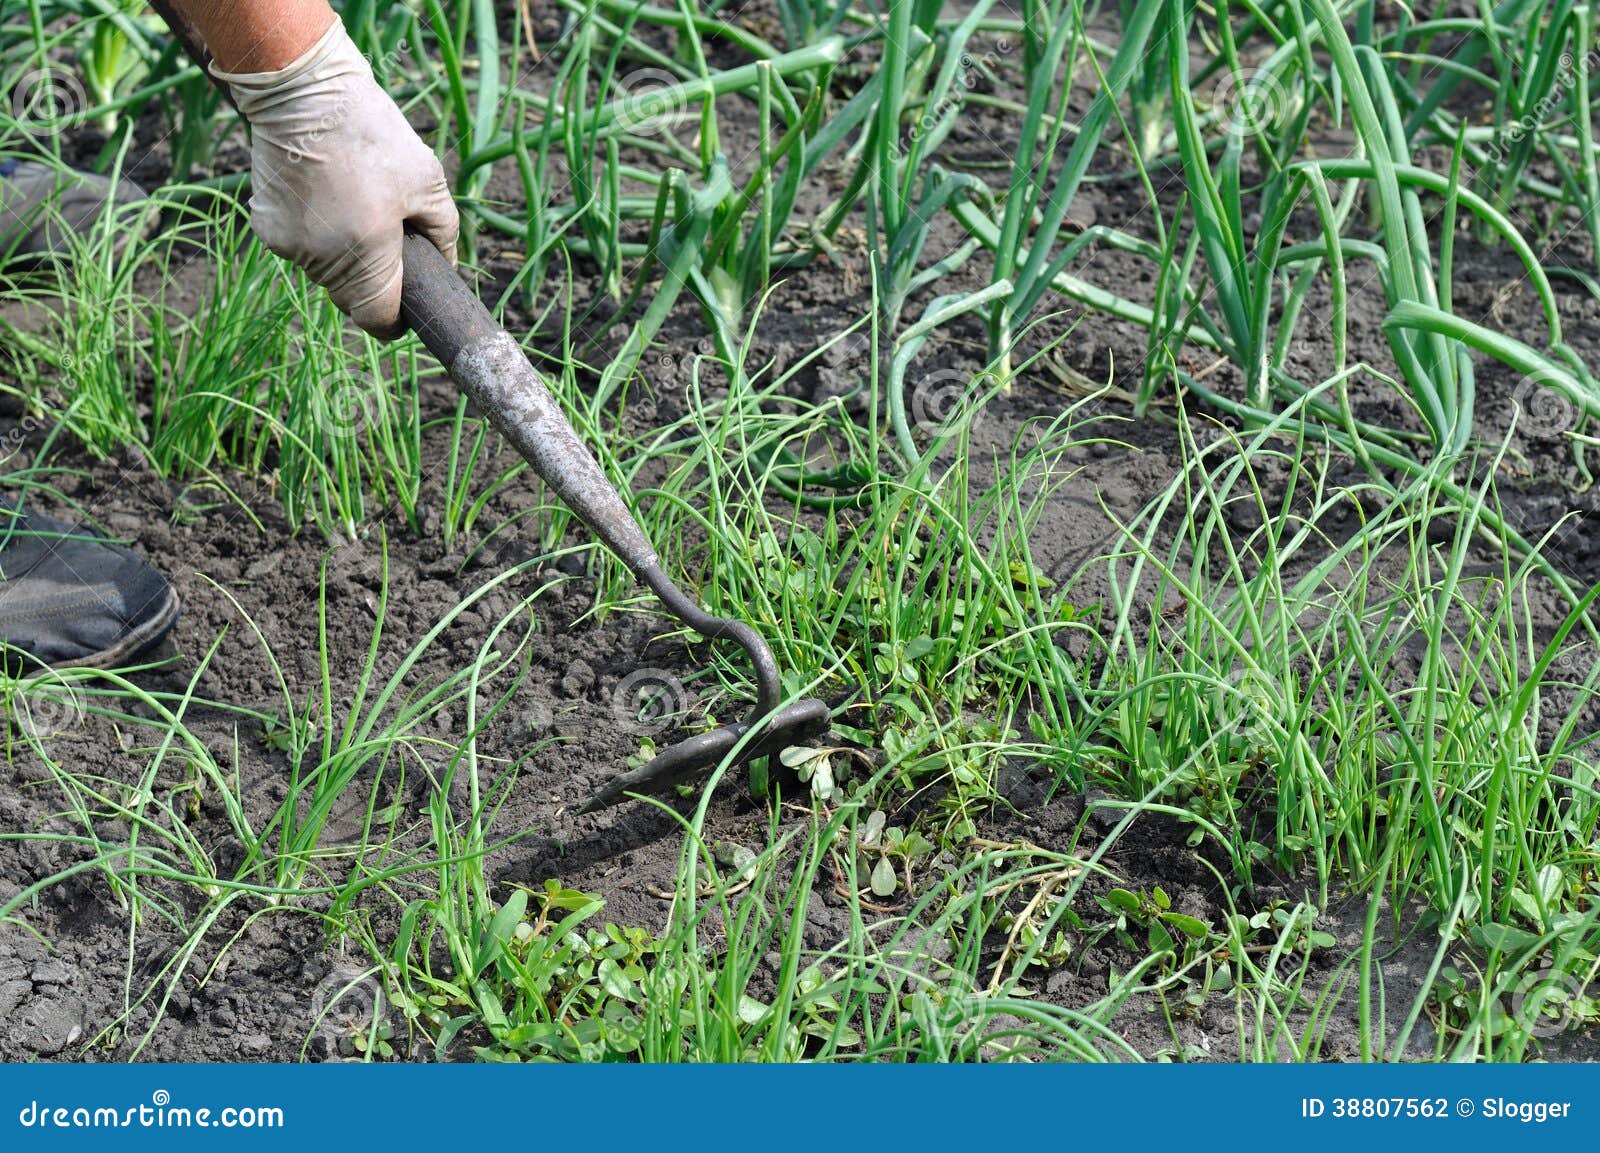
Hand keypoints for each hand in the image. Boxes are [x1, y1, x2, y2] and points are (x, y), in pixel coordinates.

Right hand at [213, 22, 456, 338]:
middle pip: (352, 298)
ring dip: (344, 255)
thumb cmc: (372, 132)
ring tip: (355, 203)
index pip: (378, 320)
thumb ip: (445, 233)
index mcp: (366, 254)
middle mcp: (322, 259)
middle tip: (387, 240)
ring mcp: (288, 245)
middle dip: (373, 281)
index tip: (406, 307)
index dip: (396, 319)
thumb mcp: (428, 179)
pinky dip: (316, 234)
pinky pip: (302, 248)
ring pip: (325, 273)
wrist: (302, 89)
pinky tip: (325, 194)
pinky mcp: (265, 227)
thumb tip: (449, 266)